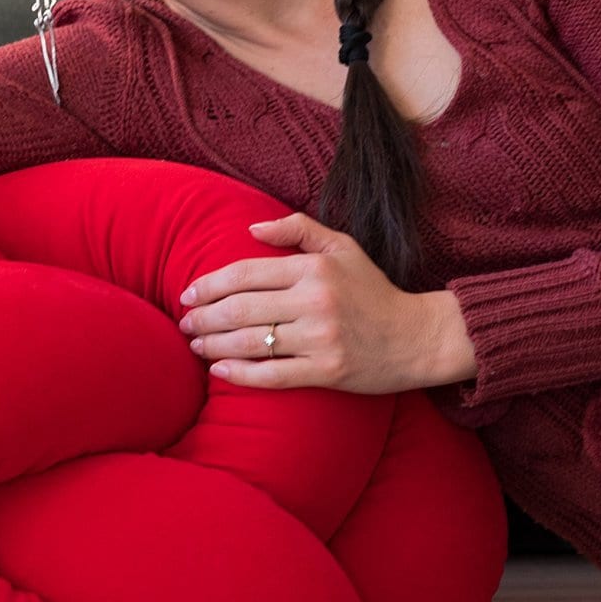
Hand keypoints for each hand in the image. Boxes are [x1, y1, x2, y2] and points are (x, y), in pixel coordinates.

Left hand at [176, 212, 464, 391]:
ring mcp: (321, 339)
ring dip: (213, 344)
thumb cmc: (374, 290)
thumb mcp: (343, 248)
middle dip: (203, 317)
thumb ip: (299, 228)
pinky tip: (219, 370)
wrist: (416, 337)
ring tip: (194, 345)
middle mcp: (315, 302)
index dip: (209, 284)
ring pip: (251, 343)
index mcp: (314, 269)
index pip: (245, 273)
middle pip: (240, 309)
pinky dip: (240, 374)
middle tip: (184, 324)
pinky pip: (272, 375)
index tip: (187, 294)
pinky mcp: (327, 371)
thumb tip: (252, 226)